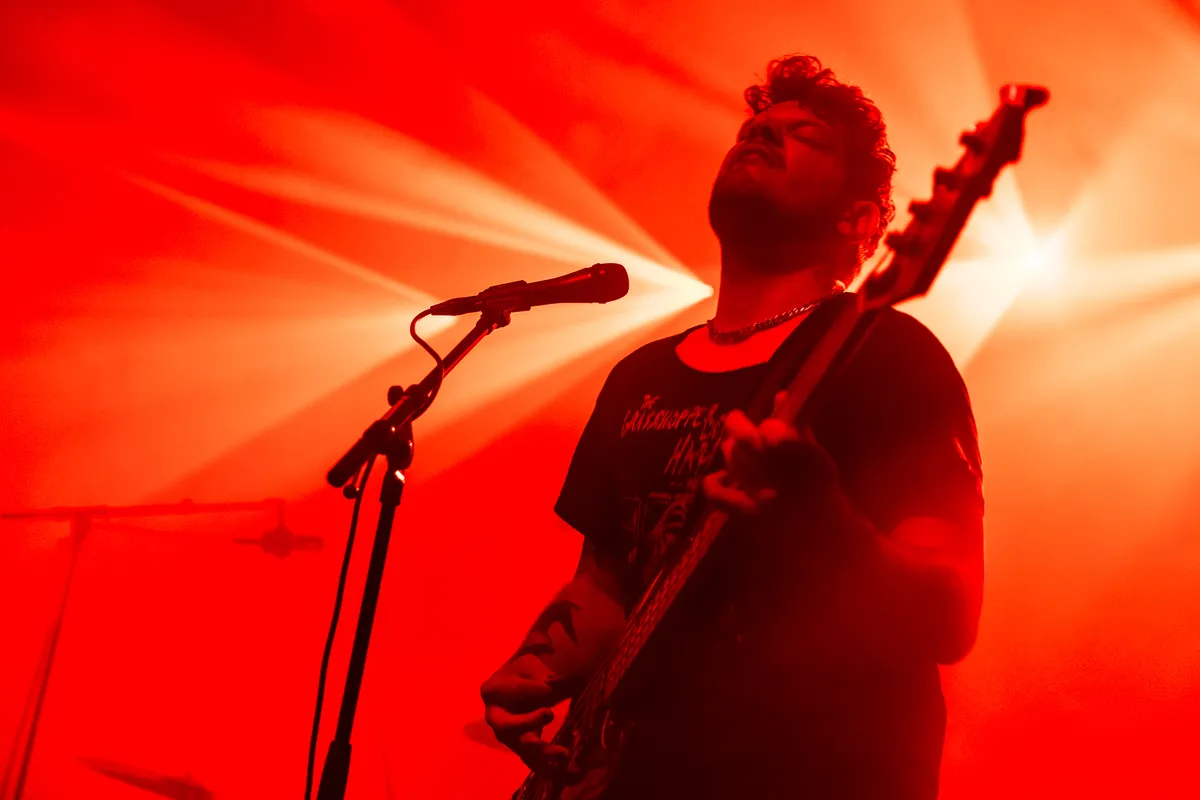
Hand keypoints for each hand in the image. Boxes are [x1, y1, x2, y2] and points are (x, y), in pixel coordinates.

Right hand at [480, 655, 572, 772]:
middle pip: (507, 725)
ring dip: (542, 751)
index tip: (550, 686)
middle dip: (527, 722)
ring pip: (521, 748)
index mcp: (492, 690)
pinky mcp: (521, 747)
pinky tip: (567, 772)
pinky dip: (549, 767)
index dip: (530, 689)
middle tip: (549, 713)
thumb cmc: (526, 672)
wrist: (527, 684)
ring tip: (564, 752)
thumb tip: (548, 689)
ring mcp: (507, 735)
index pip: (510, 690)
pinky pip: (533, 760)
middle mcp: (494, 716)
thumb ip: (537, 674)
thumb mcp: (530, 665)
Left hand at [702, 393, 838, 517]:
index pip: (776, 433)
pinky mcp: (750, 515)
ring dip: (732, 451)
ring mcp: (764, 497)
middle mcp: (784, 477)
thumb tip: (780, 394)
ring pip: (734, 461)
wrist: (823, 530)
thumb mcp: (814, 454)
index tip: (768, 428)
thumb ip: (796, 426)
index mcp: (807, 459)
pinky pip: (720, 496)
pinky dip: (714, 483)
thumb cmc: (818, 487)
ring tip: (737, 448)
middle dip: (739, 427)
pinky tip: (721, 477)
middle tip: (737, 421)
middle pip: (746, 442)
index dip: (771, 428)